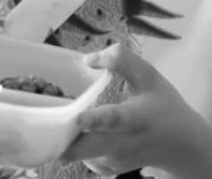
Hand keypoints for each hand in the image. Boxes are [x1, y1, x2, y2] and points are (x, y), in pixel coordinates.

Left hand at [60, 43, 211, 177]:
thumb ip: (121, 59)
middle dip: (64, 138)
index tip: (79, 119)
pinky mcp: (107, 167)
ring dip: (63, 139)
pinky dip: (70, 146)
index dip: (95, 120)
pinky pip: (81, 158)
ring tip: (51, 121)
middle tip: (44, 124)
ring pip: (80, 154)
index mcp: (133, 118)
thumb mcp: (148, 76)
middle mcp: (122, 143)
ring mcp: (113, 159)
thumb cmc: (163, 105)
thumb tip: (89, 59)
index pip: (113, 120)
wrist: (182, 145)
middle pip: (87, 148)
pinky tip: (67, 129)